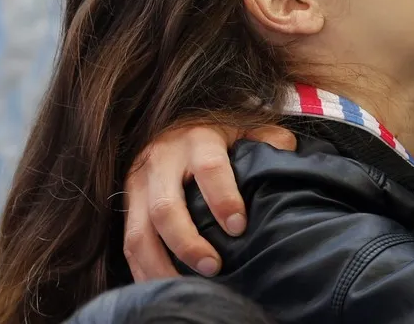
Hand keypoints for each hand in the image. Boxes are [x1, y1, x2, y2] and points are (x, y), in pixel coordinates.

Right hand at [123, 124, 295, 279]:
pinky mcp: (127, 204)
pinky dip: (144, 271)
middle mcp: (162, 160)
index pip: (209, 169)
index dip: (223, 199)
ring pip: (140, 233)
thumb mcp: (243, 127)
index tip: (238, 227)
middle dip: (188, 243)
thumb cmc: (216, 134)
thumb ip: (267, 139)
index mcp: (197, 139)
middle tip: (214, 267)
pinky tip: (164, 287)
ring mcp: (139, 184)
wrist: (172, 125)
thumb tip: (286, 151)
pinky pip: (129, 244)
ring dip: (161, 265)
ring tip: (187, 288)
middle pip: (166, 208)